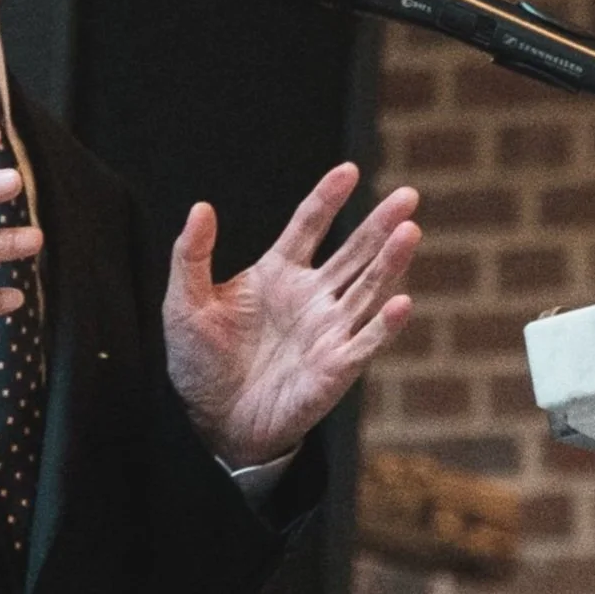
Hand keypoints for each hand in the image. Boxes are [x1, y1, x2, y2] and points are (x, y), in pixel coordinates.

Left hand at [162, 164, 419, 468]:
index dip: (329, 198)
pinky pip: (366, 342)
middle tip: (408, 196)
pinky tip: (402, 302)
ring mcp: (328, 330)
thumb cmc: (200, 363)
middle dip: (380, 224)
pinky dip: (385, 325)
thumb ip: (191, 255)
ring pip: (368, 289)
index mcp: (278, 274)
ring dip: (391, 263)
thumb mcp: (183, 304)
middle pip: (353, 252)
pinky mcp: (336, 367)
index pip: (310, 225)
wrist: (212, 422)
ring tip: (410, 232)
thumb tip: (201, 207)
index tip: (349, 171)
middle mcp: (311, 297)